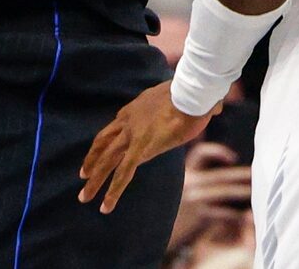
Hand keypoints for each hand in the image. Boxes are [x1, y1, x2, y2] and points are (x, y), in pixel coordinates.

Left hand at [78, 81, 210, 212]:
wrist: (191, 93)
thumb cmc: (193, 95)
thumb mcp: (188, 99)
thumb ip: (193, 105)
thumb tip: (216, 105)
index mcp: (133, 110)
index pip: (114, 129)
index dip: (105, 144)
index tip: (99, 155)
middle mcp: (127, 121)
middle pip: (102, 145)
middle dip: (91, 163)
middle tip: (82, 177)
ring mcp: (132, 135)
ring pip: (107, 162)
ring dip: (95, 181)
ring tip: (84, 197)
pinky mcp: (142, 149)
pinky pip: (123, 174)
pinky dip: (113, 191)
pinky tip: (106, 206)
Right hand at [170, 141, 252, 250]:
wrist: (159, 230)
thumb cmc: (174, 207)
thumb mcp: (178, 183)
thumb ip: (193, 169)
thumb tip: (202, 139)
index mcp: (184, 172)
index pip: (201, 152)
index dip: (218, 151)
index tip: (233, 158)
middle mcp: (188, 182)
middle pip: (220, 175)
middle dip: (241, 175)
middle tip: (257, 174)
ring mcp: (194, 199)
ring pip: (225, 192)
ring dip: (243, 191)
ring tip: (257, 193)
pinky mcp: (199, 216)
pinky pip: (224, 213)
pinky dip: (237, 214)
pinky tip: (246, 216)